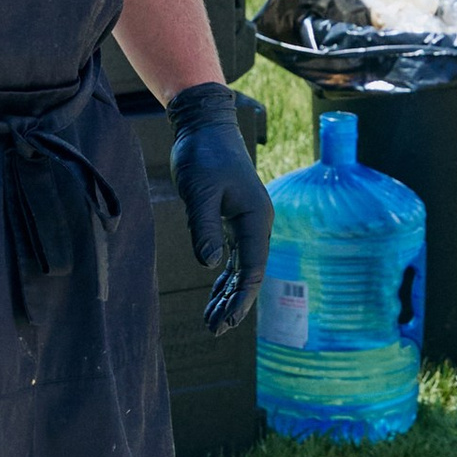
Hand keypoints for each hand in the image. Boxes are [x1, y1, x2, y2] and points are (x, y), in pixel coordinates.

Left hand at [167, 81, 273, 331]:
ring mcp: (246, 222)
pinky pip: (233, 256)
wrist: (204, 125)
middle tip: (214, 330)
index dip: (241, 298)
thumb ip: (204, 227)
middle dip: (233, 303)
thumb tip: (210, 265)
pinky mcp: (233, 219)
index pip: (253, 268)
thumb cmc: (202, 155)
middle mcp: (256, 223)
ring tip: (212, 321)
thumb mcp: (199, 191)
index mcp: (255, 218)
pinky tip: (214, 295)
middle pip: (250, 273)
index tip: (226, 321)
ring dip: (227, 294)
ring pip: (242, 267)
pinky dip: (223, 276)